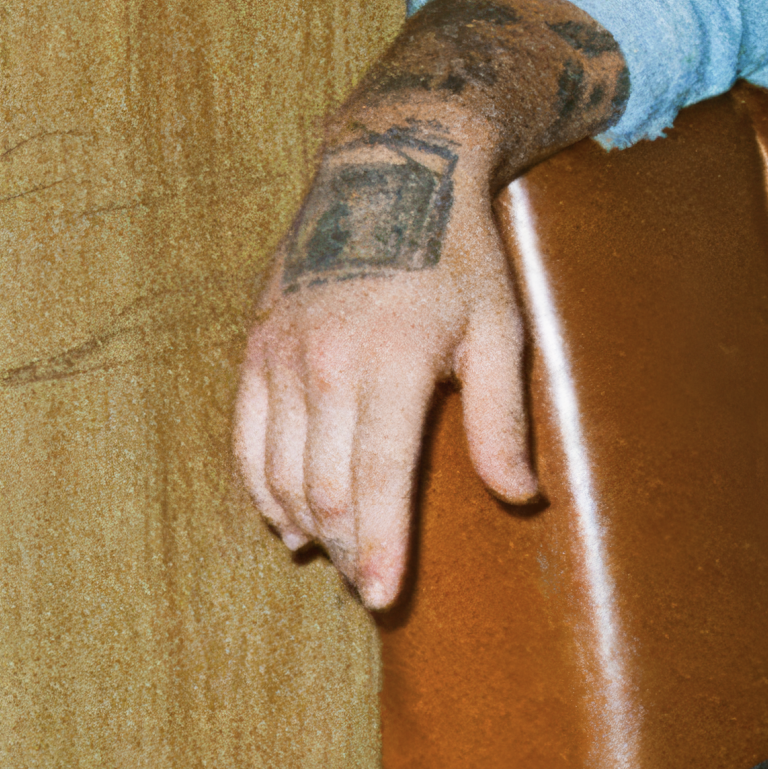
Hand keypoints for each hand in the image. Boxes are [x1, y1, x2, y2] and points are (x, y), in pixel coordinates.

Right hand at [233, 146, 538, 609]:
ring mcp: (280, 355)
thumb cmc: (458, 255)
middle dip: (349, 548)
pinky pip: (246, 441)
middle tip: (373, 587)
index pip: (375, 480)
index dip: (381, 547)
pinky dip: (264, 490)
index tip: (385, 596)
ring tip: (341, 557)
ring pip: (280, 473)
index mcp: (391, 362)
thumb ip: (501, 419)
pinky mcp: (256, 347)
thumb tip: (520, 496)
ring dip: (307, 526)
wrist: (391, 171)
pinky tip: (289, 519)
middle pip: (324, 489)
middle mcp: (325, 363)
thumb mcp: (499, 328)